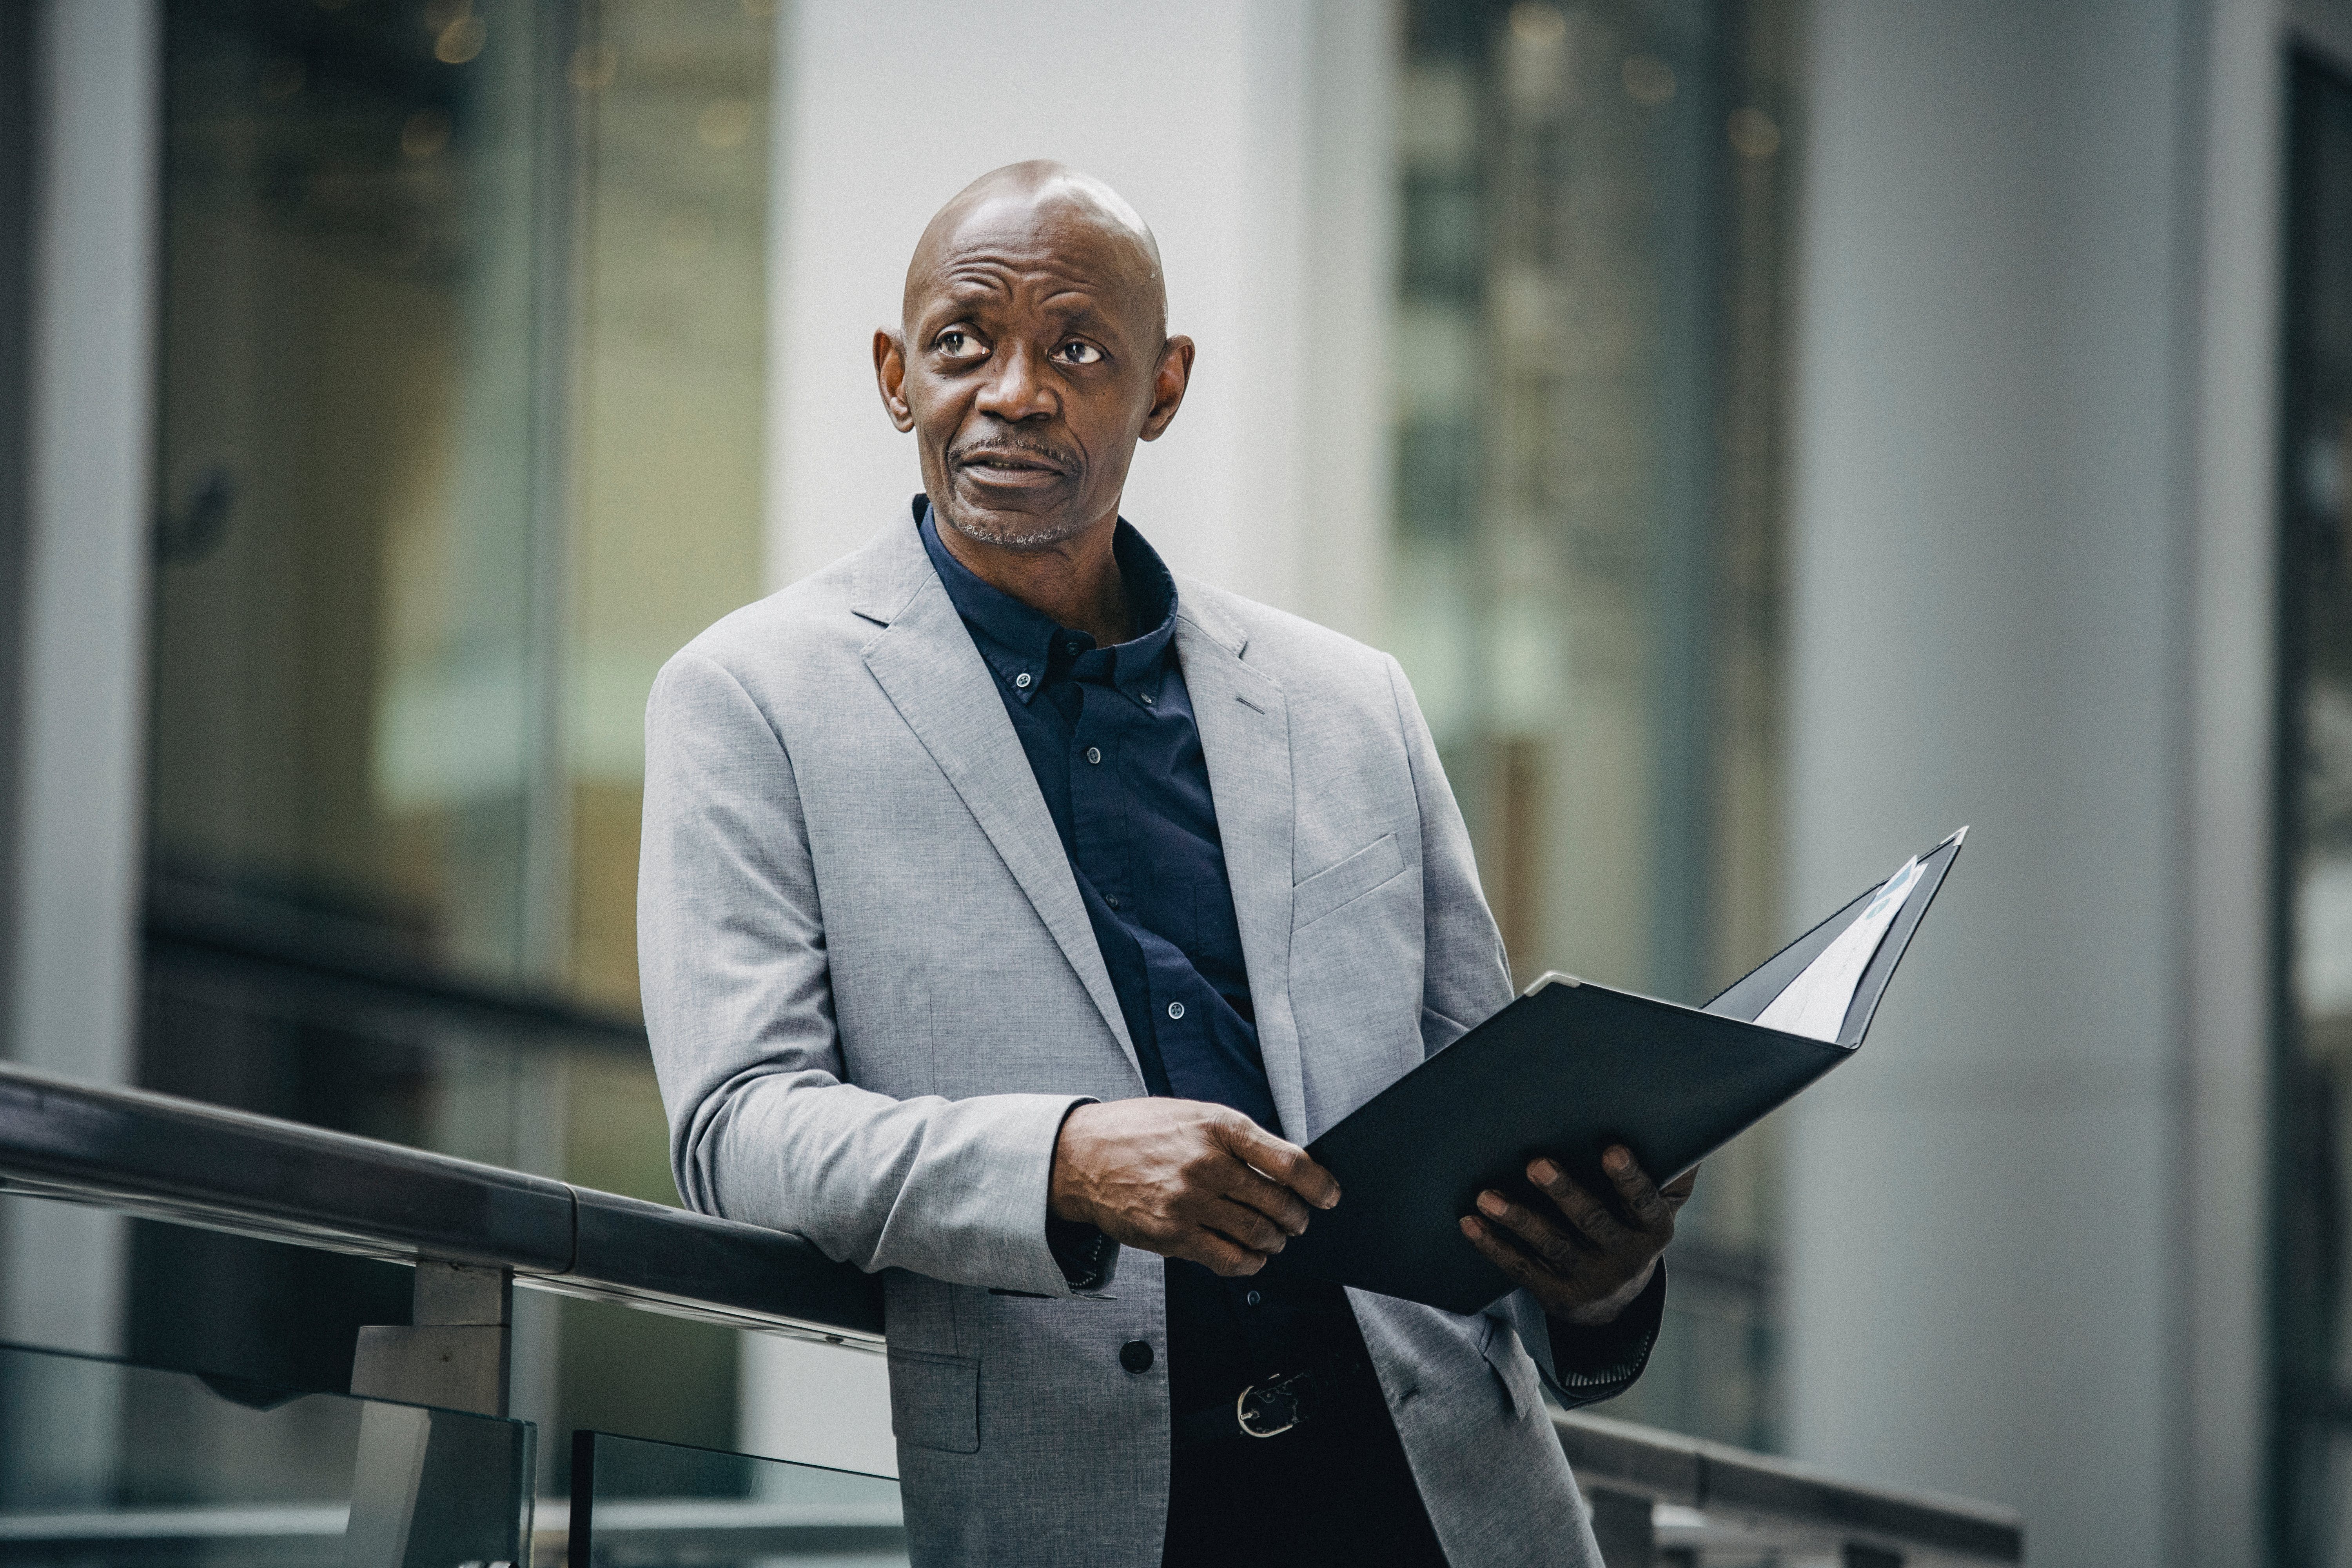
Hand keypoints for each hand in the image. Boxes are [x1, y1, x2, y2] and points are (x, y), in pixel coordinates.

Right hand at [1049, 1099, 1339, 1276]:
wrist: (1082, 1156)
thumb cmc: (1141, 1132)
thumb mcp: (1193, 1116)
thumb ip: (1236, 1139)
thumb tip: (1286, 1168)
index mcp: (1218, 1127)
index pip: (1288, 1160)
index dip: (1318, 1184)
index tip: (1330, 1195)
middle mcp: (1206, 1164)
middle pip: (1278, 1203)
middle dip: (1298, 1218)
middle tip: (1299, 1221)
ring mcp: (1189, 1202)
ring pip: (1258, 1234)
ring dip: (1276, 1242)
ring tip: (1275, 1238)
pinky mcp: (1172, 1235)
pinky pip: (1228, 1260)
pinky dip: (1250, 1263)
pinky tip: (1252, 1257)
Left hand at [1458, 1146, 1695, 1325]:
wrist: (1614, 1299)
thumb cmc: (1633, 1224)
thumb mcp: (1661, 1203)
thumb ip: (1672, 1168)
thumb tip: (1684, 1112)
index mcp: (1652, 1229)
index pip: (1643, 1202)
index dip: (1629, 1178)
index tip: (1612, 1149)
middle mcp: (1625, 1258)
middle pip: (1592, 1221)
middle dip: (1563, 1192)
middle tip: (1536, 1163)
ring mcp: (1589, 1279)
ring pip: (1551, 1245)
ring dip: (1518, 1219)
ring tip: (1487, 1196)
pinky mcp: (1556, 1295)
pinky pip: (1520, 1268)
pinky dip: (1492, 1245)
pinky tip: (1469, 1222)